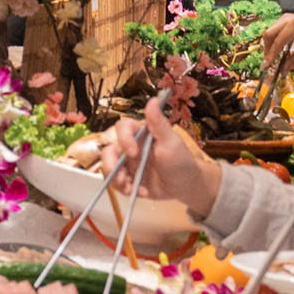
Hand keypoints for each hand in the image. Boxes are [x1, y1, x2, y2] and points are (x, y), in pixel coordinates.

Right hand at [99, 96, 222, 213]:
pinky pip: (116, 184)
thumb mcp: (171, 142)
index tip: (133, 153)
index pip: (122, 128)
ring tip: (131, 189)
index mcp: (140, 134)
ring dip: (116, 180)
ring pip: (108, 168)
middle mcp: (130, 147)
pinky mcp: (128, 179)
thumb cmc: (181, 160)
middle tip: (124, 179)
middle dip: (111, 165)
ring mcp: (128, 164)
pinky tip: (140, 192)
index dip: (123, 139)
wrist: (184, 186)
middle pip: (109, 150)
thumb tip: (152, 100)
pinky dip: (125, 190)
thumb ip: (159, 123)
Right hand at [260, 14, 293, 65]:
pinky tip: (278, 51)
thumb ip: (293, 61)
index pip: (278, 41)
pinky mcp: (285, 19)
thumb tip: (281, 71)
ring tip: (273, 59)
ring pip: (270, 33)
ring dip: (269, 46)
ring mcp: (286, 17)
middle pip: (269, 34)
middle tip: (268, 63)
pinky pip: (274, 31)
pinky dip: (274, 41)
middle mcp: (288, 18)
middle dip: (267, 50)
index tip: (266, 67)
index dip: (271, 55)